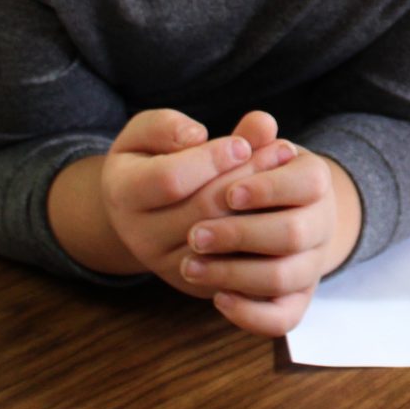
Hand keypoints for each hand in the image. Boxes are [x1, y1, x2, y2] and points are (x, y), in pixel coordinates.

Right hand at [98, 109, 289, 296]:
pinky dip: (263, 234)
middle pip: (204, 209)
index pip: (170, 179)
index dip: (210, 159)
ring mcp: (169, 265)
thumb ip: (168, 127)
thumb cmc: (148, 161)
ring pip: (225, 238)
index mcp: (123, 194)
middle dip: (248, 175)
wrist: (140, 212)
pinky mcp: (197, 282)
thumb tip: (198, 134)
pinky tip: (282, 204)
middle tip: (284, 150)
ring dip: (263, 203)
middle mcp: (141, 236)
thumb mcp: (145, 135)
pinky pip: (237, 263)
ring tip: (286, 171)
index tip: (242, 143)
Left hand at [176, 143, 359, 337]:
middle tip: (195, 234)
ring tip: (190, 265)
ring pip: (285, 278)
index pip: (308, 182)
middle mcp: (322, 222)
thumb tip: (259, 123)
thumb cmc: (245, 172)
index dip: (268, 188)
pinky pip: (283, 319)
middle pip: (294, 234)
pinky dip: (251, 314)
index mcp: (315, 177)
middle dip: (241, 234)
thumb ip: (246, 135)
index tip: (228, 193)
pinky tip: (217, 298)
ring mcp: (311, 264)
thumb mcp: (243, 147)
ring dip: (234, 273)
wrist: (266, 211)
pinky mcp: (295, 299)